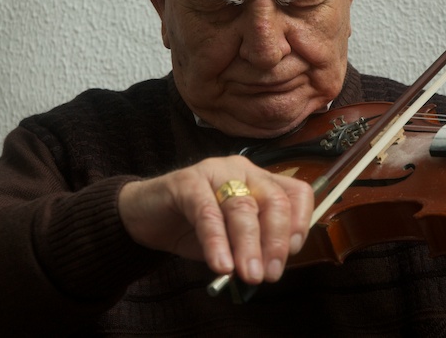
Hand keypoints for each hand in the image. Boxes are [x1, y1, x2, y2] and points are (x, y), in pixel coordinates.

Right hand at [117, 155, 312, 284]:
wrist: (146, 217)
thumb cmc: (194, 227)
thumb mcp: (233, 239)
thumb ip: (254, 245)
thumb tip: (273, 267)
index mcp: (260, 180)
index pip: (295, 194)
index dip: (299, 223)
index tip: (293, 253)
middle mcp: (242, 170)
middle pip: (273, 201)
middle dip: (276, 242)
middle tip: (270, 273)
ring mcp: (215, 172)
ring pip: (242, 208)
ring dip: (249, 247)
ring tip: (250, 275)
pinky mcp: (186, 182)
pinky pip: (207, 213)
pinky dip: (216, 242)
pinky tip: (221, 265)